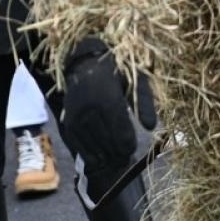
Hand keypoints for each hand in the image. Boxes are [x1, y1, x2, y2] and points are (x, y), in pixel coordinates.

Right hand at [60, 41, 138, 168]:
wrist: (83, 63)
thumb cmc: (117, 72)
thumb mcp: (136, 80)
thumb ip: (144, 103)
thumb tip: (152, 127)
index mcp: (108, 97)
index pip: (120, 130)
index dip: (129, 143)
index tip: (133, 147)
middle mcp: (89, 108)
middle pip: (107, 140)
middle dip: (118, 151)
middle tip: (125, 155)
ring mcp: (75, 116)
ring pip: (93, 145)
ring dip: (105, 155)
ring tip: (114, 157)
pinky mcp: (67, 122)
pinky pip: (79, 145)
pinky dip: (89, 153)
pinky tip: (98, 155)